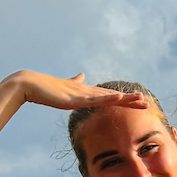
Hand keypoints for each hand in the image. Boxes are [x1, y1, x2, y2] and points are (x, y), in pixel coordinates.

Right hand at [13, 71, 148, 112]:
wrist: (30, 84)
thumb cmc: (46, 87)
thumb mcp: (66, 87)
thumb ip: (74, 81)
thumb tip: (81, 74)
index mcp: (86, 92)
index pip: (110, 98)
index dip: (125, 99)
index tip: (140, 102)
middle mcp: (86, 91)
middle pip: (112, 97)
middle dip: (129, 100)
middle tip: (146, 102)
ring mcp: (81, 94)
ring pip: (107, 98)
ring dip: (123, 98)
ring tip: (138, 99)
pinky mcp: (74, 98)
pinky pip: (93, 100)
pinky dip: (107, 99)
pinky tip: (117, 97)